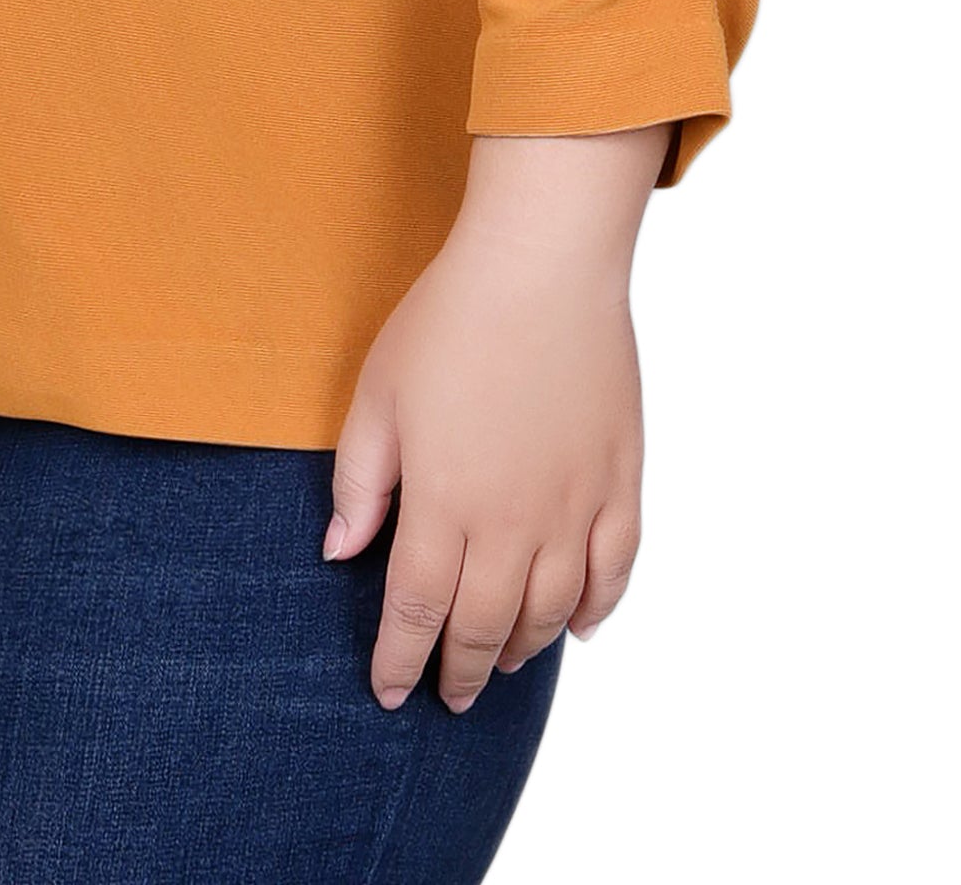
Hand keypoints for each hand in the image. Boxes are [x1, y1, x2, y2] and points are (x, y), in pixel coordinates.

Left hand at [325, 125, 668, 710]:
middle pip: (484, 626)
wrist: (542, 265)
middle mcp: (511, 522)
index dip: (400, 661)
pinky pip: (614, 571)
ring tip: (501, 661)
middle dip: (461, 671)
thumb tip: (340, 553)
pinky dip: (595, 610)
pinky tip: (577, 627)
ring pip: (551, 612)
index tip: (389, 691)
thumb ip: (358, 482)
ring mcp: (574, 506)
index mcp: (442, 504)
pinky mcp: (620, 482)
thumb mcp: (376, 395)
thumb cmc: (449, 319)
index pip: (416, 611)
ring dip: (523, 647)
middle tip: (448, 695)